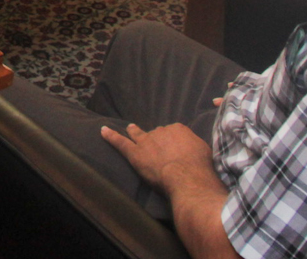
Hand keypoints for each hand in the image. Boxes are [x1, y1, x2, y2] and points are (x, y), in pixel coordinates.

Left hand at [100, 121, 214, 192]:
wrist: (187, 178)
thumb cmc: (200, 167)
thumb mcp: (204, 151)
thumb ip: (195, 147)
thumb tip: (193, 149)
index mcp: (178, 129)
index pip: (173, 133)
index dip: (173, 143)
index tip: (176, 150)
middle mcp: (161, 132)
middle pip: (157, 135)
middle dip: (157, 142)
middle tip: (160, 151)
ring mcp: (146, 141)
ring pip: (138, 134)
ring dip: (134, 132)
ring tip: (130, 128)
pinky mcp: (135, 153)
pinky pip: (120, 142)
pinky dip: (110, 136)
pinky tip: (102, 131)